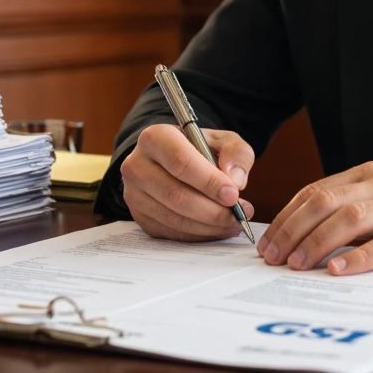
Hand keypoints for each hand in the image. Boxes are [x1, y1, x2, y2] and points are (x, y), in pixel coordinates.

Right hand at [121, 124, 254, 240]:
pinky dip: (198, 234)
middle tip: (238, 214)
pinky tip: (217, 227)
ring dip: (208, 225)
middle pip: (175, 194)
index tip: (233, 195)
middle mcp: (137, 165)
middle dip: (212, 210)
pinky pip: (171, 232)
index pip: (180, 162)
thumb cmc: (199, 150)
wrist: (173, 162)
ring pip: (173, 218)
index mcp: (155, 138)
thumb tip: (235, 180)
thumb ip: (236, 153)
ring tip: (233, 222)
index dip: (208, 181)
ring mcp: (134, 194)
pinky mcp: (140, 217)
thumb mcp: (223, 141)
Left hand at [258, 160, 372, 275]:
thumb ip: (359, 200)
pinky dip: (361, 257)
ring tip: (297, 264)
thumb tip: (314, 228)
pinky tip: (341, 269)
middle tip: (271, 257)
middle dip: (292, 230)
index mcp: (370, 174)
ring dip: (318, 242)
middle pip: (325, 202)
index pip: (316, 190)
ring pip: (351, 219)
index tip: (267, 241)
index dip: (287, 216)